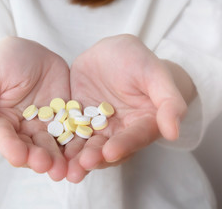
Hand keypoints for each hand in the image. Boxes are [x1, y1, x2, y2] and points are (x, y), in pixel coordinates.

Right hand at [0, 37, 69, 180]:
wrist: (32, 53)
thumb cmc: (3, 62)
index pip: (3, 138)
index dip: (10, 147)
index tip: (18, 156)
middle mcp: (21, 130)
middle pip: (28, 148)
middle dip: (36, 158)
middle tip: (46, 166)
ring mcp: (43, 127)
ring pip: (50, 146)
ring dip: (57, 159)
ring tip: (64, 168)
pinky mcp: (63, 121)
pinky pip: (71, 133)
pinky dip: (76, 145)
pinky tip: (82, 154)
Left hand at [65, 34, 188, 182]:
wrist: (111, 52)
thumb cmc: (138, 60)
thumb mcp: (154, 73)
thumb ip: (168, 100)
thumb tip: (174, 131)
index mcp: (143, 123)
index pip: (135, 137)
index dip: (123, 145)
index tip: (110, 152)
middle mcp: (120, 131)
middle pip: (108, 148)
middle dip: (94, 159)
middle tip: (80, 167)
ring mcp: (97, 127)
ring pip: (86, 146)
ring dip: (75, 159)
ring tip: (62, 169)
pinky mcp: (78, 121)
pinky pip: (68, 133)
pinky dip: (60, 143)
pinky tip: (48, 150)